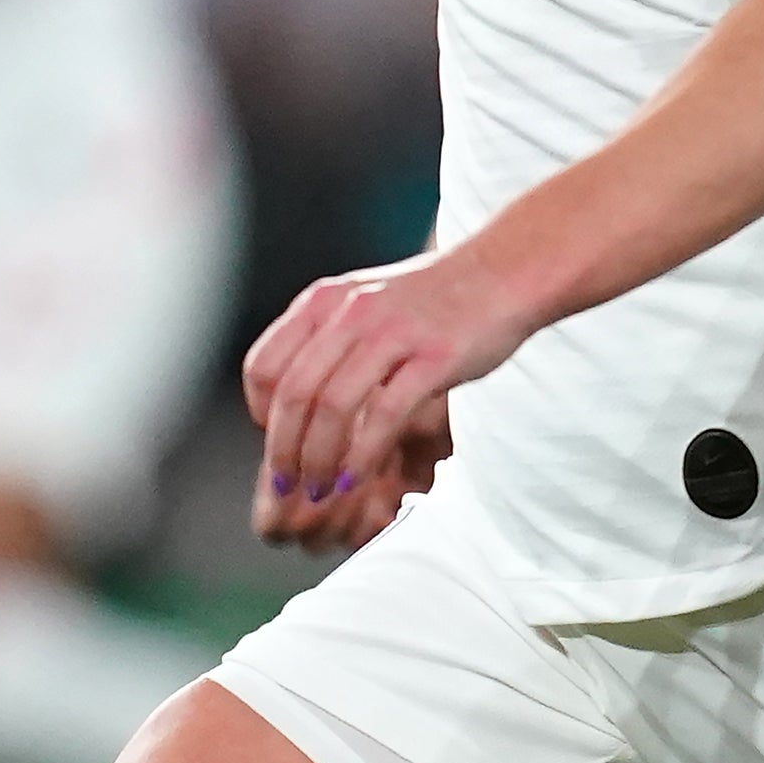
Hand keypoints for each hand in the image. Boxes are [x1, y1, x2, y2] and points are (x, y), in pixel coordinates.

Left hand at [242, 251, 525, 540]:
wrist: (504, 272)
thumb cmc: (436, 300)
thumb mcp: (365, 305)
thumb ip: (328, 343)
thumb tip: (296, 405)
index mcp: (325, 301)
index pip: (264, 366)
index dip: (260, 415)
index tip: (275, 444)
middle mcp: (351, 313)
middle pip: (293, 394)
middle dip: (284, 452)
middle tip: (288, 488)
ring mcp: (392, 333)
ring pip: (331, 407)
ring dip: (318, 460)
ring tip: (321, 490)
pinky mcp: (434, 357)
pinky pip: (383, 415)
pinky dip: (362, 455)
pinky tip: (355, 479)